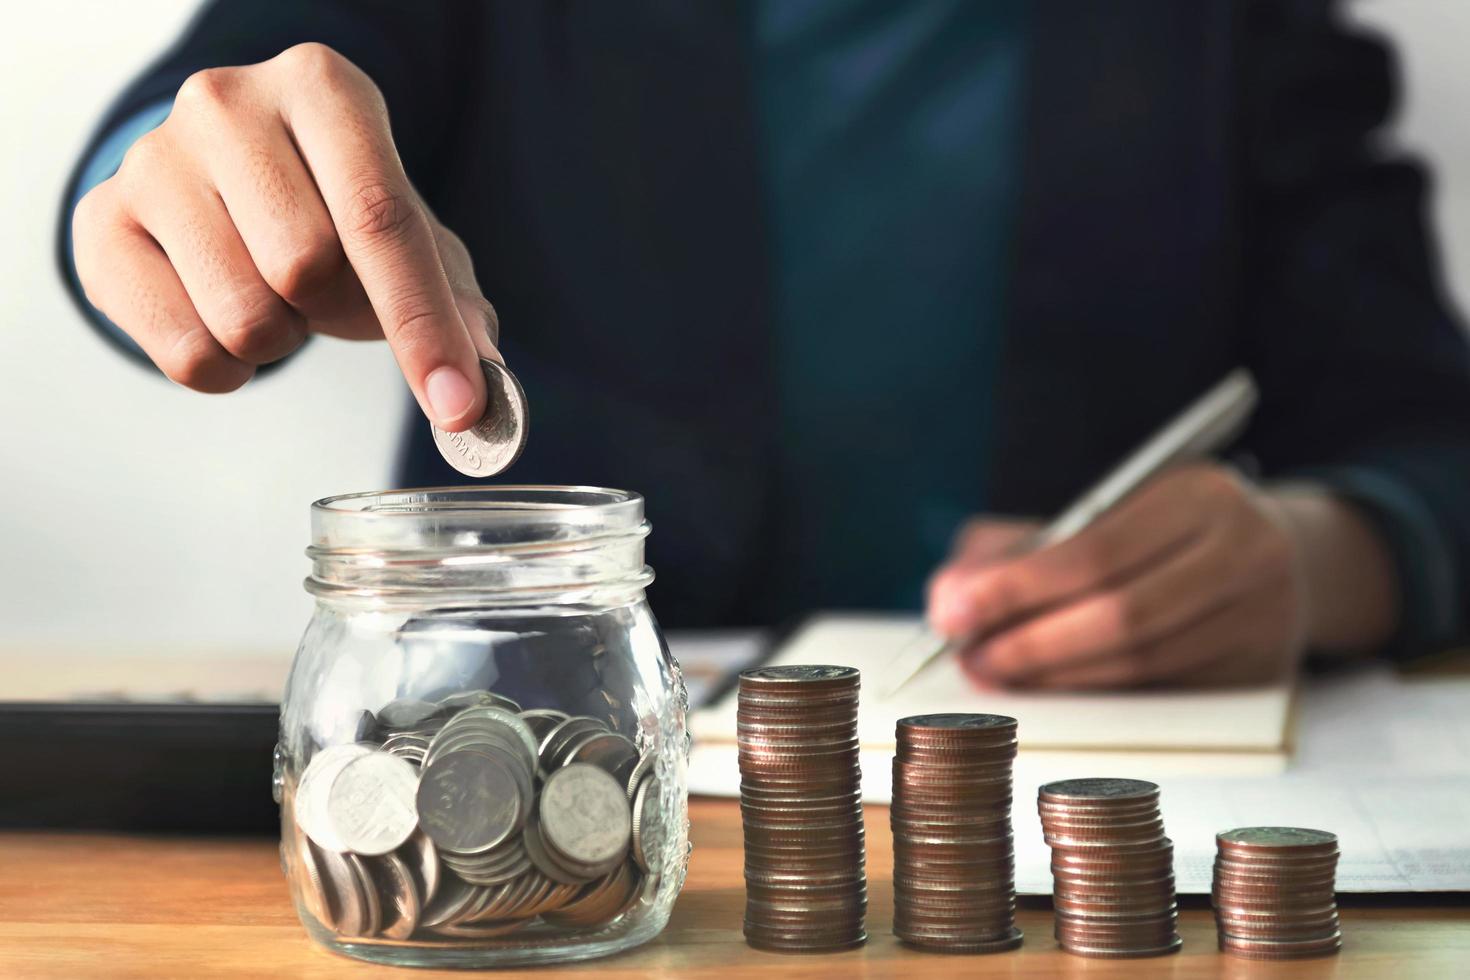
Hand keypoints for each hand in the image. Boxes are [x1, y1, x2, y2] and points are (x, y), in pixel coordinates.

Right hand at [71, 43, 498, 429]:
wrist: (222, 178)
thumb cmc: (330, 205)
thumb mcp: (406, 235)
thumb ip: (455, 307)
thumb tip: (483, 396)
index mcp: (323, 87)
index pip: (380, 219)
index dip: (425, 325)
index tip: (458, 406)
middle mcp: (226, 103)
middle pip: (306, 267)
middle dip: (335, 312)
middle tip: (325, 292)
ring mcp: (152, 159)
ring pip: (243, 318)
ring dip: (280, 339)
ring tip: (271, 291)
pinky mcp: (101, 223)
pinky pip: (184, 352)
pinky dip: (227, 368)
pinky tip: (222, 313)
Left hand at [926, 466, 1310, 688]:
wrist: (1276, 554)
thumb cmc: (1156, 533)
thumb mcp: (1093, 514)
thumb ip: (1013, 548)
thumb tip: (949, 598)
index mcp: (1199, 495)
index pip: (1095, 551)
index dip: (1017, 590)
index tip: (953, 615)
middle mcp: (1247, 551)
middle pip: (1122, 615)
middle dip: (1032, 644)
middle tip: (970, 658)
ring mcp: (1265, 616)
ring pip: (1142, 663)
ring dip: (1057, 677)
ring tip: (997, 673)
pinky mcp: (1262, 671)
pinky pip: (1162, 693)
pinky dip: (1096, 693)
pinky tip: (1051, 688)